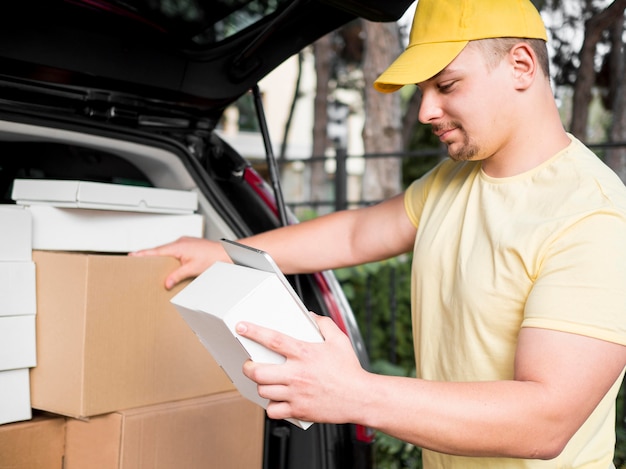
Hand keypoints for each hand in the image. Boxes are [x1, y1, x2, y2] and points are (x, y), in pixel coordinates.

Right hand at [130, 236, 226, 288]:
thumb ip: (177, 275)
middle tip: (135, 260)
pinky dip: (168, 256)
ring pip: (167, 250)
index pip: (156, 251)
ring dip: (159, 256)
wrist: (226, 253)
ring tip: (148, 263)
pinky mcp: (189, 246)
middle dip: (148, 255)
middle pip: (160, 250)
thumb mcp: (193, 269)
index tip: (132, 255)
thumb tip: (166, 283)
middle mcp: (180, 242)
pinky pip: (174, 251)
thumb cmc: (213, 258)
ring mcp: (184, 243)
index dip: (143, 254)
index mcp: (178, 246)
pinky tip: (167, 262)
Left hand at [237, 314, 368, 424]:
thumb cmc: (350, 370)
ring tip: (264, 382)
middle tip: (249, 365)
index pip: (273, 339)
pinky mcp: (299, 410)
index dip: (254, 332)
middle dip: (248, 368)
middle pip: (258, 371)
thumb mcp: (339, 340)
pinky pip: (274, 411)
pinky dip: (272, 407)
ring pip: (263, 391)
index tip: (242, 327)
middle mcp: (297, 373)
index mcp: (304, 353)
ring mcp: (296, 393)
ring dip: (260, 386)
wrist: (360, 397)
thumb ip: (324, 324)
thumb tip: (310, 316)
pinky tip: (276, 401)